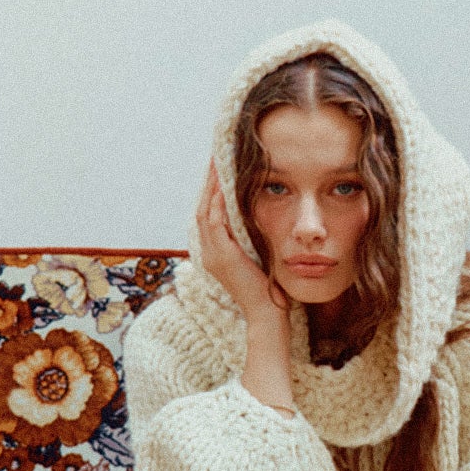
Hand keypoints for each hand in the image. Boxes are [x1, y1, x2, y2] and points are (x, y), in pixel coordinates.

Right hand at [196, 161, 289, 322]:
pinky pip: (214, 223)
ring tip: (217, 164)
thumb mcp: (257, 257)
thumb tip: (260, 217)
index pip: (208, 215)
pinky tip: (222, 187)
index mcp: (216, 253)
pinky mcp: (222, 256)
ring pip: (204, 212)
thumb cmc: (267, 288)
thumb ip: (252, 239)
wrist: (266, 312)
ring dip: (211, 187)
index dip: (211, 192)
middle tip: (215, 159)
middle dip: (208, 183)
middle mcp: (209, 252)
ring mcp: (212, 255)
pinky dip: (217, 203)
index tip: (219, 170)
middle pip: (202, 209)